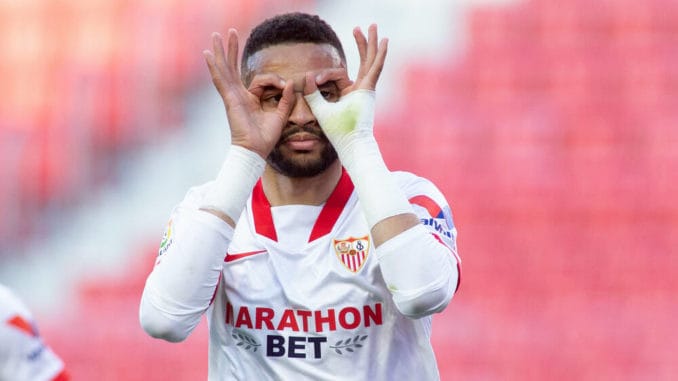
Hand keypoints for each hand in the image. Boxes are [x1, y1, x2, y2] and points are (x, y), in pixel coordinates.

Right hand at [203, 30, 294, 157]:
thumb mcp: (281, 115)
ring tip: (217, 35)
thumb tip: (291, 82)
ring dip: (222, 51)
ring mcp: (233, 96)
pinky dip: (215, 67)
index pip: (262, 80)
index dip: (276, 80)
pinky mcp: (230, 99)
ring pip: (226, 69)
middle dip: (233, 50)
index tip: (285, 87)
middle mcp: (239, 95)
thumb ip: (286, 99)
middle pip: (234, 68)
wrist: (255, 151)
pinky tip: (209, 54)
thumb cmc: (265, 138)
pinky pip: (221, 80)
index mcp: (250, 99)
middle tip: (231, 31)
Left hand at [303, 24, 386, 147]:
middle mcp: (362, 89)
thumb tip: (305, 76)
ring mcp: (367, 89)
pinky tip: (382, 41)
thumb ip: (312, 93)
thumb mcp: (320, 109)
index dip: (325, 74)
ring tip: (372, 26)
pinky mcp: (370, 90)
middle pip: (363, 61)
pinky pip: (375, 68)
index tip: (313, 78)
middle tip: (359, 28)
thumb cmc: (337, 132)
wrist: (350, 144)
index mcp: (351, 94)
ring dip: (370, 43)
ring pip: (370, 60)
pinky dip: (379, 54)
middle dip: (361, 44)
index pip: (340, 74)